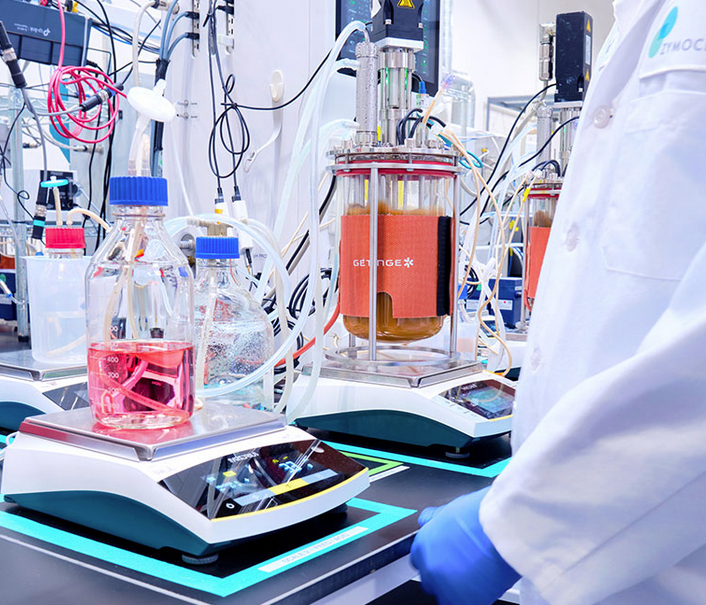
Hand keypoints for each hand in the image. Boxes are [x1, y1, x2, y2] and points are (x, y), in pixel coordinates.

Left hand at [411, 487, 519, 604]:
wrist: (503, 526)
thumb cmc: (480, 515)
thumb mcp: (450, 510)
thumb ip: (434, 519)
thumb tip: (426, 519)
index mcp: (423, 546)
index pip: (420, 561)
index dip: (436, 559)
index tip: (447, 559)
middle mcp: (430, 568)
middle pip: (430, 581)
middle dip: (445, 575)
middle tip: (464, 566)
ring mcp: (446, 587)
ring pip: (446, 596)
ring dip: (458, 589)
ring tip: (476, 574)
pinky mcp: (465, 600)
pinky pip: (466, 603)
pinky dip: (475, 597)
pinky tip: (484, 583)